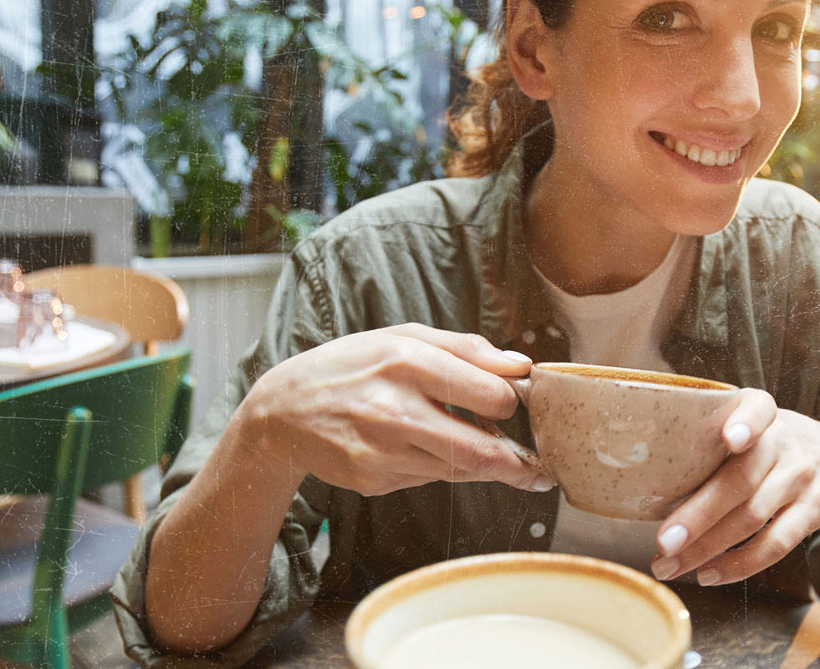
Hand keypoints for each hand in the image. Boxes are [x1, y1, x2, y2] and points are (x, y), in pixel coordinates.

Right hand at [241, 323, 551, 496]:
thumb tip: (520, 366)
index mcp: (406, 361)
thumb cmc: (351, 367)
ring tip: (504, 460)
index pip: (491, 393)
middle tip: (537, 463)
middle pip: (482, 448)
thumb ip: (465, 348)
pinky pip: (429, 478)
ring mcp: (381, 451)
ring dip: (488, 467)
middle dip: (518, 459)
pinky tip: (430, 451)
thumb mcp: (402, 338)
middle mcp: (393, 409)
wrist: (282, 411)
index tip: (523, 406)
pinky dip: (441, 467)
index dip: (515, 403)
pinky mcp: (373, 481)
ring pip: (460, 470)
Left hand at [649, 405, 819, 585]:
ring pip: (753, 517)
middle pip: (742, 481)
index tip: (729, 439)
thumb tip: (641, 484)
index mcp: (763, 413)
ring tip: (670, 566)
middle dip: (699, 515)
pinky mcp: (815, 511)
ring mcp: (803, 478)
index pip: (758, 409)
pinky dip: (739, 564)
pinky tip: (709, 573)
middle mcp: (785, 443)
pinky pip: (776, 544)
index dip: (745, 423)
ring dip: (707, 547)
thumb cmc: (766, 445)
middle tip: (663, 542)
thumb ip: (709, 441)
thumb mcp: (749, 426)